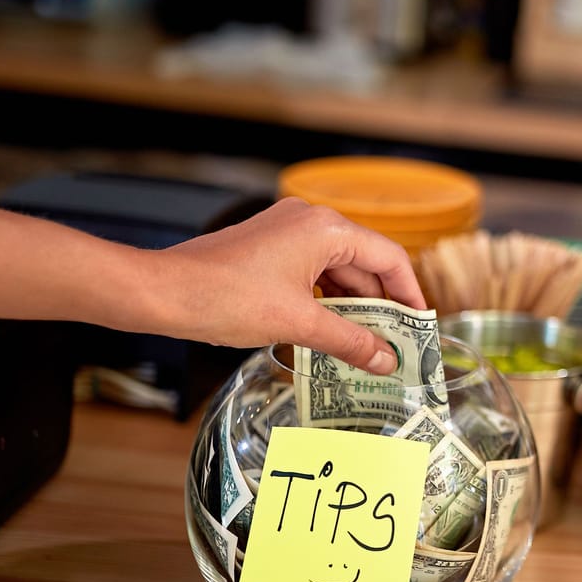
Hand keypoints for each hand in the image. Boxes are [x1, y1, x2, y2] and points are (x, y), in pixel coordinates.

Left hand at [128, 199, 425, 372]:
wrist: (162, 292)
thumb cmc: (226, 298)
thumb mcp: (298, 323)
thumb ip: (350, 341)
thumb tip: (386, 361)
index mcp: (326, 228)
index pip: (389, 258)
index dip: (409, 295)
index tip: (419, 327)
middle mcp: (311, 220)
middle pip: (364, 263)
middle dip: (380, 305)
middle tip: (394, 344)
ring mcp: (287, 231)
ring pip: (337, 269)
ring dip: (351, 305)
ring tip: (364, 344)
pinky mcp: (269, 246)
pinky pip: (312, 271)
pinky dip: (325, 299)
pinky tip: (329, 329)